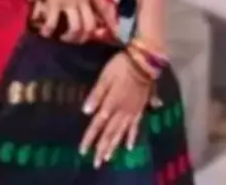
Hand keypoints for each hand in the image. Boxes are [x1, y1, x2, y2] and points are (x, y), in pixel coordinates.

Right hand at [35, 0, 115, 43]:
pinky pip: (52, 21)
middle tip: (81, 39)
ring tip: (65, 38)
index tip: (116, 34)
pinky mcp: (54, 3)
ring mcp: (69, 2)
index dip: (111, 22)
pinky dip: (48, 29)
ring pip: (75, 27)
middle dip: (86, 35)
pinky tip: (45, 33)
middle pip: (90, 24)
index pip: (104, 8)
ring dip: (71, 36)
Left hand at [79, 52, 151, 167]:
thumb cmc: (120, 67)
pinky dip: (131, 137)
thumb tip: (86, 111)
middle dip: (101, 148)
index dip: (90, 137)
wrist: (143, 62)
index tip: (82, 151)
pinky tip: (129, 147)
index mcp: (111, 104)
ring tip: (108, 158)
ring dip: (114, 146)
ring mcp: (132, 112)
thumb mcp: (105, 77)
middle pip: (110, 133)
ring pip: (121, 133)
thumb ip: (96, 94)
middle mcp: (121, 112)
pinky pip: (135, 127)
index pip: (97, 124)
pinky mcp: (140, 110)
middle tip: (96, 163)